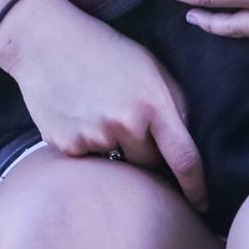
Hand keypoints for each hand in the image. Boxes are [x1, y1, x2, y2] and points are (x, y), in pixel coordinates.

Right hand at [0, 0, 206, 209]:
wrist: (45, 42)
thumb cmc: (105, 51)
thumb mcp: (151, 67)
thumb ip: (173, 105)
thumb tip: (186, 143)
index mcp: (153, 104)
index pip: (184, 159)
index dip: (196, 188)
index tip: (202, 206)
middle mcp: (125, 125)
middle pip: (149, 165)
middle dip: (147, 153)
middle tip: (129, 121)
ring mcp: (94, 137)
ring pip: (118, 164)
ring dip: (116, 148)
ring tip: (100, 111)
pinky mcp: (66, 146)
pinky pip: (90, 159)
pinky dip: (89, 145)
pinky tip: (79, 115)